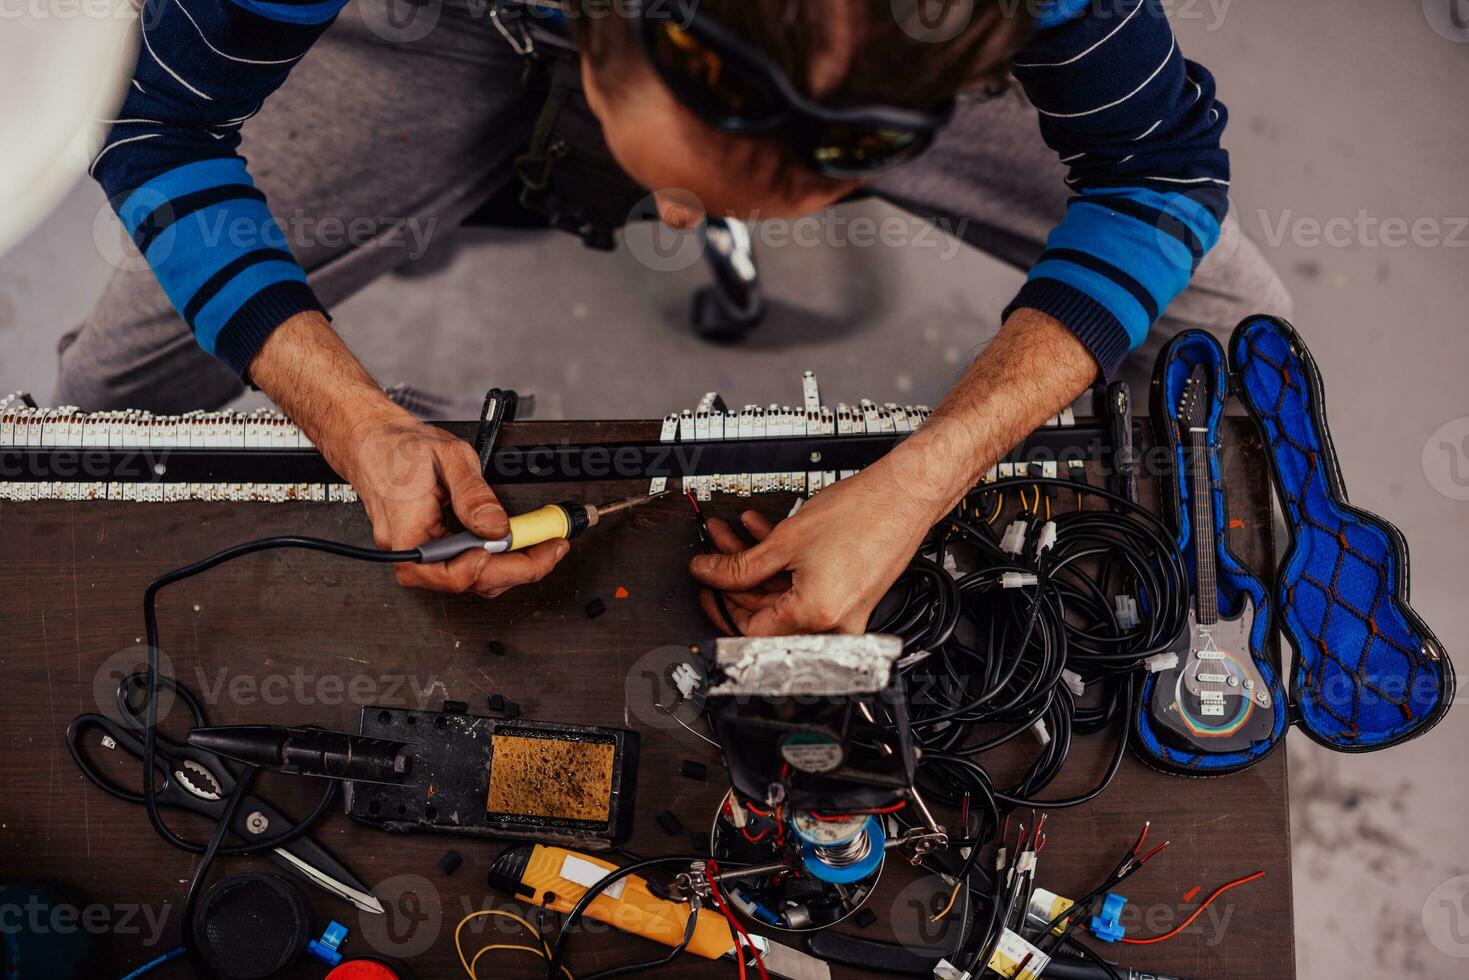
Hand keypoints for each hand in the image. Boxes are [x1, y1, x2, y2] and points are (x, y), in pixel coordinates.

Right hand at [344, 411, 569, 595]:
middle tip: (551, 546)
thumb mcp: (448, 457)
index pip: (453, 574)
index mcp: (409, 535)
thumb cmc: (397, 447)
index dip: (494, 567)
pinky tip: (511, 540)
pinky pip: (462, 564)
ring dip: (508, 564)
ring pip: (469, 578)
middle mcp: (411, 553)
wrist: (371, 440)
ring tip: (539, 541)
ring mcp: (418, 554)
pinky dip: (492, 555)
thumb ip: (475, 494)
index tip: (526, 548)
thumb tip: (498, 527)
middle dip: (517, 568)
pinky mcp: (428, 549)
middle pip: (469, 582)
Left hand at [688, 465, 934, 634]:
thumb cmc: (862, 514)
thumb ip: (740, 565)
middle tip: (717, 554)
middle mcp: (833, 625)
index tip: (706, 585)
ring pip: (785, 596)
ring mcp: (844, 614)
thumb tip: (709, 573)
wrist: (905, 495)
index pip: (751, 628)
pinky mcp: (850, 598)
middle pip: (768, 612)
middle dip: (738, 578)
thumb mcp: (786, 541)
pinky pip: (806, 589)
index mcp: (815, 616)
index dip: (721, 604)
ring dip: (759, 566)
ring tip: (737, 533)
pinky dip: (785, 566)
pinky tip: (766, 534)